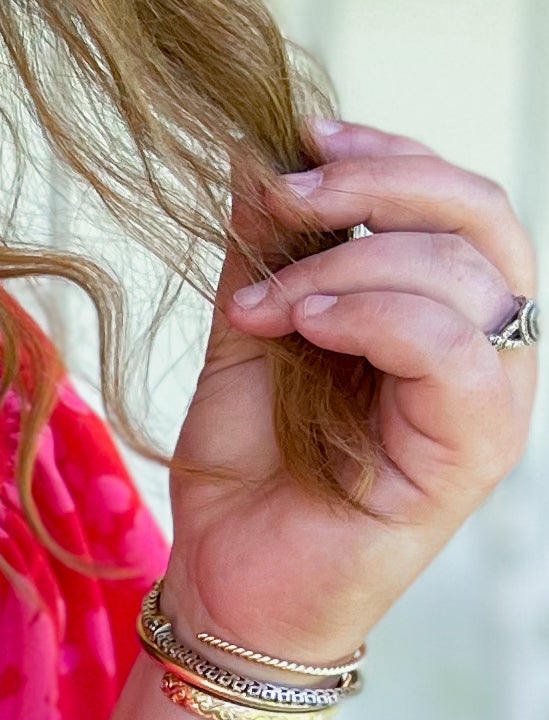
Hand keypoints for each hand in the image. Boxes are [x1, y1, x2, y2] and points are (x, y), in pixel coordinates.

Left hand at [166, 120, 536, 660]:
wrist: (227, 584)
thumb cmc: (247, 471)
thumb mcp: (250, 332)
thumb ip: (266, 250)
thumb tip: (254, 151)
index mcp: (448, 313)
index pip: (458, 199)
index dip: (391, 151)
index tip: (304, 135)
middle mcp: (487, 351)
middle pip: (481, 216)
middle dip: (379, 180)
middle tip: (288, 195)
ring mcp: (491, 402)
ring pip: (465, 272)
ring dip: (351, 260)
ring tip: (267, 301)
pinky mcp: (475, 452)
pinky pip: (451, 348)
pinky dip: (373, 316)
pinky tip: (305, 325)